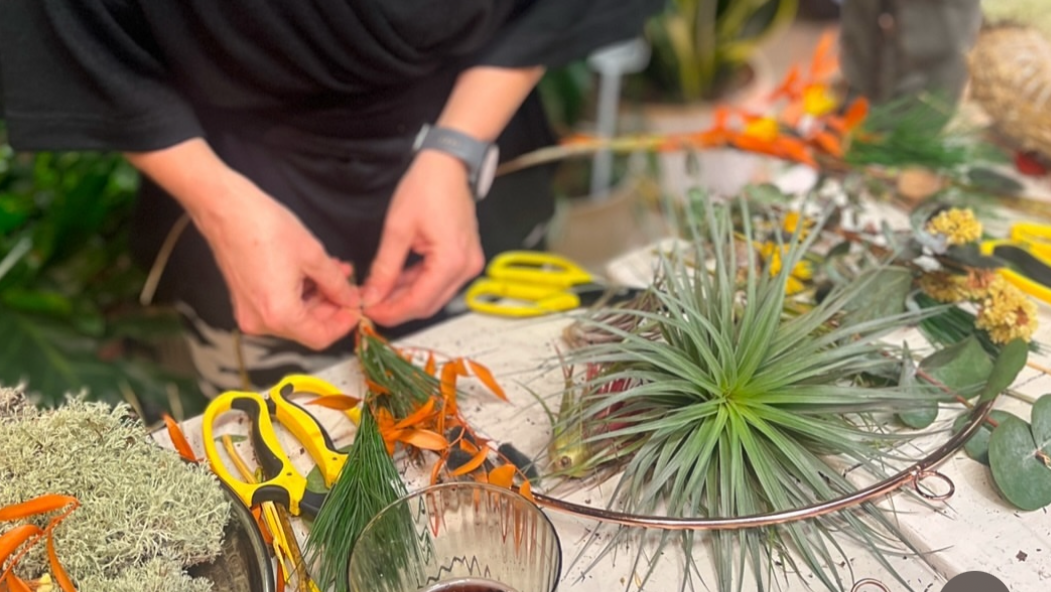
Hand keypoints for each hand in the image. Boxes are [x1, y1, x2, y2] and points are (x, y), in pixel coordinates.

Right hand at [195, 173, 361, 349]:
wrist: (226, 210)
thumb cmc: (262, 227)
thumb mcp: (313, 256)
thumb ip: (336, 283)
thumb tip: (349, 298)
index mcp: (278, 314)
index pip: (320, 337)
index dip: (342, 324)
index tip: (355, 309)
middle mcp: (260, 320)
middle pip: (306, 327)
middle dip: (331, 307)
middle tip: (348, 288)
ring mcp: (249, 311)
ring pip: (294, 315)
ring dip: (317, 296)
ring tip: (334, 272)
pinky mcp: (245, 299)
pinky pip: (279, 305)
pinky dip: (298, 293)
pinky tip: (312, 272)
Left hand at [362, 150, 484, 325]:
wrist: (449, 164)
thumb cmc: (429, 186)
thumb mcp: (398, 229)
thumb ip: (385, 267)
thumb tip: (372, 294)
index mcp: (451, 261)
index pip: (418, 302)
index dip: (391, 311)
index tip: (368, 311)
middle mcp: (465, 267)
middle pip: (428, 304)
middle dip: (397, 307)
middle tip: (370, 303)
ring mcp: (468, 263)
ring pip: (433, 295)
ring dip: (405, 297)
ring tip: (378, 292)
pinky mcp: (463, 258)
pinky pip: (438, 281)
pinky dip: (417, 284)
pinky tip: (396, 281)